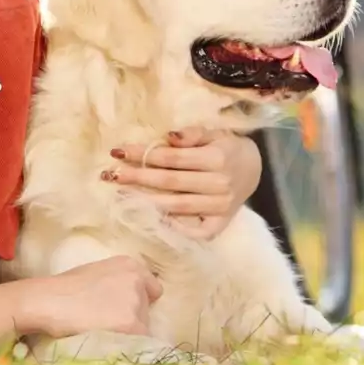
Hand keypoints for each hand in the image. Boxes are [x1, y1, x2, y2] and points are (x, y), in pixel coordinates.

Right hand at [13, 255, 162, 339]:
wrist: (48, 301)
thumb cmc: (63, 288)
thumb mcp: (96, 273)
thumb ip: (117, 283)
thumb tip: (125, 304)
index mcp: (130, 266)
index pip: (153, 290)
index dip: (140, 302)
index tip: (126, 310)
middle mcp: (138, 282)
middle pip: (147, 311)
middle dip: (132, 318)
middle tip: (107, 323)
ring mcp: (137, 304)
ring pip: (143, 329)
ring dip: (128, 333)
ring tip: (103, 333)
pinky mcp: (133, 325)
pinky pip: (136, 343)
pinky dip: (124, 346)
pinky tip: (105, 341)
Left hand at [103, 128, 262, 239]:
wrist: (253, 169)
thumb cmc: (225, 147)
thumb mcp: (213, 132)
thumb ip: (191, 134)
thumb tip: (168, 136)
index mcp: (216, 158)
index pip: (171, 158)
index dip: (143, 154)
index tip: (118, 151)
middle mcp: (219, 185)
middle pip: (169, 182)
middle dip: (137, 177)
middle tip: (110, 174)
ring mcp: (220, 208)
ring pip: (176, 206)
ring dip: (145, 201)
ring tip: (120, 195)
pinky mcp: (220, 224)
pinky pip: (195, 232)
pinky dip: (174, 228)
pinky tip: (150, 219)